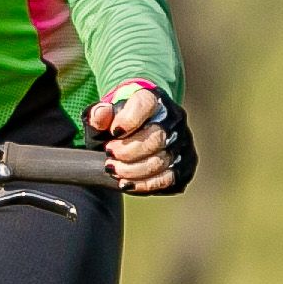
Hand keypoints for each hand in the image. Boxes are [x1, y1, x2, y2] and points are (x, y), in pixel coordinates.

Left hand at [88, 80, 191, 196]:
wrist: (134, 138)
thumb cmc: (116, 127)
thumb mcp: (103, 120)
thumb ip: (97, 116)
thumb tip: (100, 113)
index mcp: (154, 99)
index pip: (146, 105)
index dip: (128, 121)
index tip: (114, 132)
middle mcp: (174, 118)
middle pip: (156, 138)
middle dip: (127, 151)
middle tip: (109, 155)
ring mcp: (183, 142)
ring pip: (161, 161)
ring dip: (132, 170)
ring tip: (113, 169)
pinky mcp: (185, 164)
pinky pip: (167, 178)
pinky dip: (144, 184)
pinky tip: (126, 183)